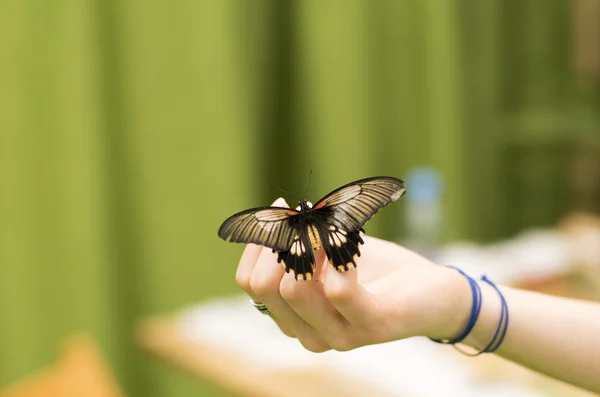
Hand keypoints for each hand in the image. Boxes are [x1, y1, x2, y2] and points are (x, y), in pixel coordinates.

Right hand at [235, 198, 471, 351]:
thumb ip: (296, 243)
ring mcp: (339, 336)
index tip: (282, 210)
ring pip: (294, 289)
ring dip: (310, 244)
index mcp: (293, 318)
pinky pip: (337, 289)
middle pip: (265, 286)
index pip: (249, 283)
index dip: (258, 242)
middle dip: (281, 239)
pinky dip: (340, 255)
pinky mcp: (372, 326)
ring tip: (333, 229)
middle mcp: (309, 334)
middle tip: (309, 216)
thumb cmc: (376, 270)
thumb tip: (269, 215)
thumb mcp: (327, 252)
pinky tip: (352, 245)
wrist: (432, 292)